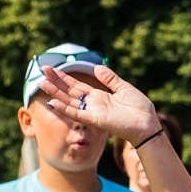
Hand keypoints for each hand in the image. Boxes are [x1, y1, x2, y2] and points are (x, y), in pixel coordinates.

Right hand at [40, 63, 159, 145]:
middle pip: (70, 91)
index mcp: (100, 96)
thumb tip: (96, 67)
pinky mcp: (96, 120)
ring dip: (55, 93)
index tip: (52, 69)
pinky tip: (53, 102)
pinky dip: (65, 108)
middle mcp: (93, 104)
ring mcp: (93, 112)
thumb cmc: (140, 109)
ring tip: (42, 83)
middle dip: (56, 81)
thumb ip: (110, 79)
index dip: (64, 78)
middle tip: (42, 70)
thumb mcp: (125, 89)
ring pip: (69, 101)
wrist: (148, 124)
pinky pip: (77, 114)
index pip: (77, 86)